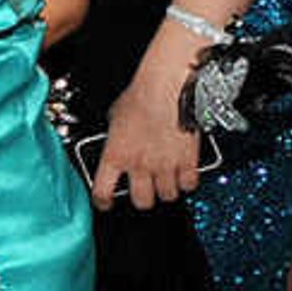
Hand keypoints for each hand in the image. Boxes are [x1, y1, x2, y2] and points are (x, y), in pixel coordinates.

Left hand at [89, 68, 204, 207]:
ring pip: (168, 196)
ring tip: (166, 179)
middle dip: (143, 198)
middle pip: (142, 202)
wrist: (167, 87)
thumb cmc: (140, 95)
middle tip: (145, 190)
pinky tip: (184, 173)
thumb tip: (117, 140)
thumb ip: (115, 138)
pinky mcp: (188, 161)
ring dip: (167, 190)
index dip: (103, 202)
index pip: (102, 192)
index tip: (106, 204)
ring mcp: (165, 165)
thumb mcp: (115, 118)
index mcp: (115, 155)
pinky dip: (188, 182)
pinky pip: (189, 185)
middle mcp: (139, 165)